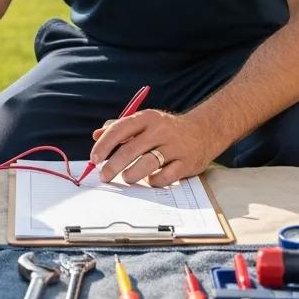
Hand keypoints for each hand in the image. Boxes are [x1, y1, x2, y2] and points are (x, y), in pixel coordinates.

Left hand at [89, 108, 220, 186]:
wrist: (203, 131)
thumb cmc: (166, 129)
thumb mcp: (144, 122)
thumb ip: (120, 127)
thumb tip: (96, 135)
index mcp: (146, 118)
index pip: (120, 129)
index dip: (104, 145)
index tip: (94, 158)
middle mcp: (160, 131)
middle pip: (131, 149)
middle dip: (113, 165)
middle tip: (104, 176)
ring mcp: (174, 147)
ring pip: (147, 163)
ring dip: (132, 174)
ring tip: (126, 178)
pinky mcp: (186, 163)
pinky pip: (166, 176)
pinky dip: (155, 181)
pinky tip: (150, 180)